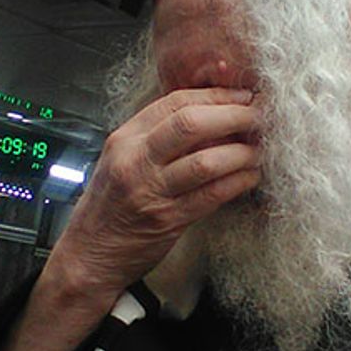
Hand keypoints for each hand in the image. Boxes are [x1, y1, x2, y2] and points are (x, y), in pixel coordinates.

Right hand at [0, 86, 260, 350]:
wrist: (89, 255)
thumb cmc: (111, 205)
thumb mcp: (124, 159)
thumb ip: (159, 136)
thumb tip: (212, 113)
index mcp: (125, 138)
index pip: (175, 102)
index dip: (215, 95)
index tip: (242, 96)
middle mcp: (135, 160)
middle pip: (191, 124)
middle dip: (233, 116)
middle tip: (260, 116)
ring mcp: (150, 190)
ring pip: (206, 161)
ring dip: (241, 152)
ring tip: (260, 149)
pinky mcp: (167, 220)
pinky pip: (211, 196)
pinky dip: (237, 183)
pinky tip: (251, 177)